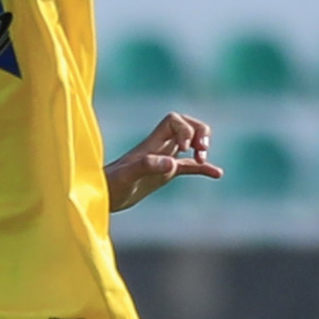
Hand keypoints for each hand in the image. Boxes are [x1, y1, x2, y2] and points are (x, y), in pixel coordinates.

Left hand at [105, 111, 220, 210]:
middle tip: (201, 149)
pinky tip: (217, 174)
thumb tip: (171, 162)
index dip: (185, 129)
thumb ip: (146, 166)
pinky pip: (188, 167)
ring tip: (203, 158)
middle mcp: (158, 148)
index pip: (173, 120)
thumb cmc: (110, 186)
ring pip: (189, 144)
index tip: (185, 148)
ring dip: (201, 147)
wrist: (100, 197)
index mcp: (150, 144)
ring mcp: (162, 160)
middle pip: (185, 125)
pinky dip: (203, 168)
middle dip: (199, 132)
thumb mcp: (127, 177)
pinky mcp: (164, 175)